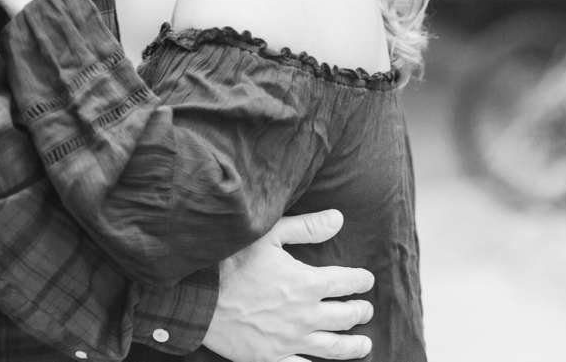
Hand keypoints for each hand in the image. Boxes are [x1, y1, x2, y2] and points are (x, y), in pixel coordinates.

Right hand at [203, 210, 374, 361]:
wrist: (199, 296)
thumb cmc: (231, 261)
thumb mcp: (269, 235)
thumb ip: (307, 227)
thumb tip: (338, 219)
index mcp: (308, 284)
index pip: (346, 282)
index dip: (360, 280)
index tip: (366, 279)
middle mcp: (306, 316)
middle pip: (345, 316)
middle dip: (360, 311)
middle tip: (366, 309)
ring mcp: (291, 341)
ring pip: (334, 347)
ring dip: (354, 346)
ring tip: (364, 344)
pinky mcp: (272, 358)